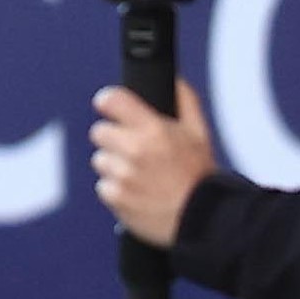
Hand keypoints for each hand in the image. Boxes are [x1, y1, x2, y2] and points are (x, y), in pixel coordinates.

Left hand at [89, 80, 217, 247]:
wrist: (200, 220)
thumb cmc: (200, 175)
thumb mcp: (199, 133)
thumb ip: (185, 100)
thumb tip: (173, 78)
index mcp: (153, 129)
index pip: (112, 99)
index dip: (109, 101)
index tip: (110, 105)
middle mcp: (134, 150)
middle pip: (99, 131)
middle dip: (114, 137)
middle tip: (133, 148)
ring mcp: (122, 175)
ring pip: (100, 160)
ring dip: (114, 165)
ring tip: (140, 174)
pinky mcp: (115, 197)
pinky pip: (103, 186)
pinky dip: (116, 189)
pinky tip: (136, 192)